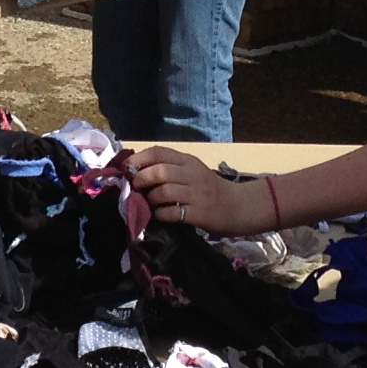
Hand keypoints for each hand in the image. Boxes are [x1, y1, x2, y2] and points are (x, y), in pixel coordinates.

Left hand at [130, 146, 263, 234]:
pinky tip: (162, 216)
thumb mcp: (193, 172)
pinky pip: (171, 213)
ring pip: (163, 191)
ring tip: (151, 204)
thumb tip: (135, 172)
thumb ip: (170, 169)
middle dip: (141, 180)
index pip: (159, 152)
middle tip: (136, 189)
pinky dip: (161, 215)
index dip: (138, 159)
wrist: (240, 206)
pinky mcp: (199, 213)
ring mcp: (197, 194)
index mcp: (189, 161)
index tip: (126, 169)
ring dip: (151, 199)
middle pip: (159, 171)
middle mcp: (193, 175)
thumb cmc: (211, 189)